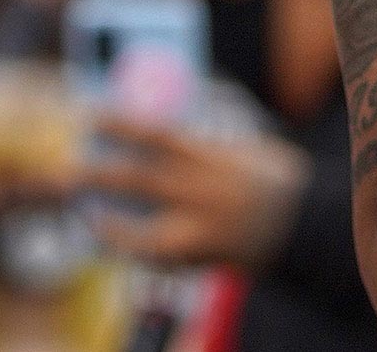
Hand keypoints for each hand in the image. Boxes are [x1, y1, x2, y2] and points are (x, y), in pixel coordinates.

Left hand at [76, 116, 309, 270]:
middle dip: (103, 175)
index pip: (160, 136)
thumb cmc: (272, 178)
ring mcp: (207, 232)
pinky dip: (137, 252)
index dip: (122, 125)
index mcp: (217, 158)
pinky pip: (163, 261)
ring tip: (86, 214)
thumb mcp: (244, 148)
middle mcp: (208, 195)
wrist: (307, 225)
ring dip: (111, 226)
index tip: (92, 116)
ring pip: (148, 235)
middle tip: (69, 172)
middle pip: (145, 182)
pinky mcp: (207, 259)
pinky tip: (116, 242)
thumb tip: (156, 131)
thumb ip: (203, 141)